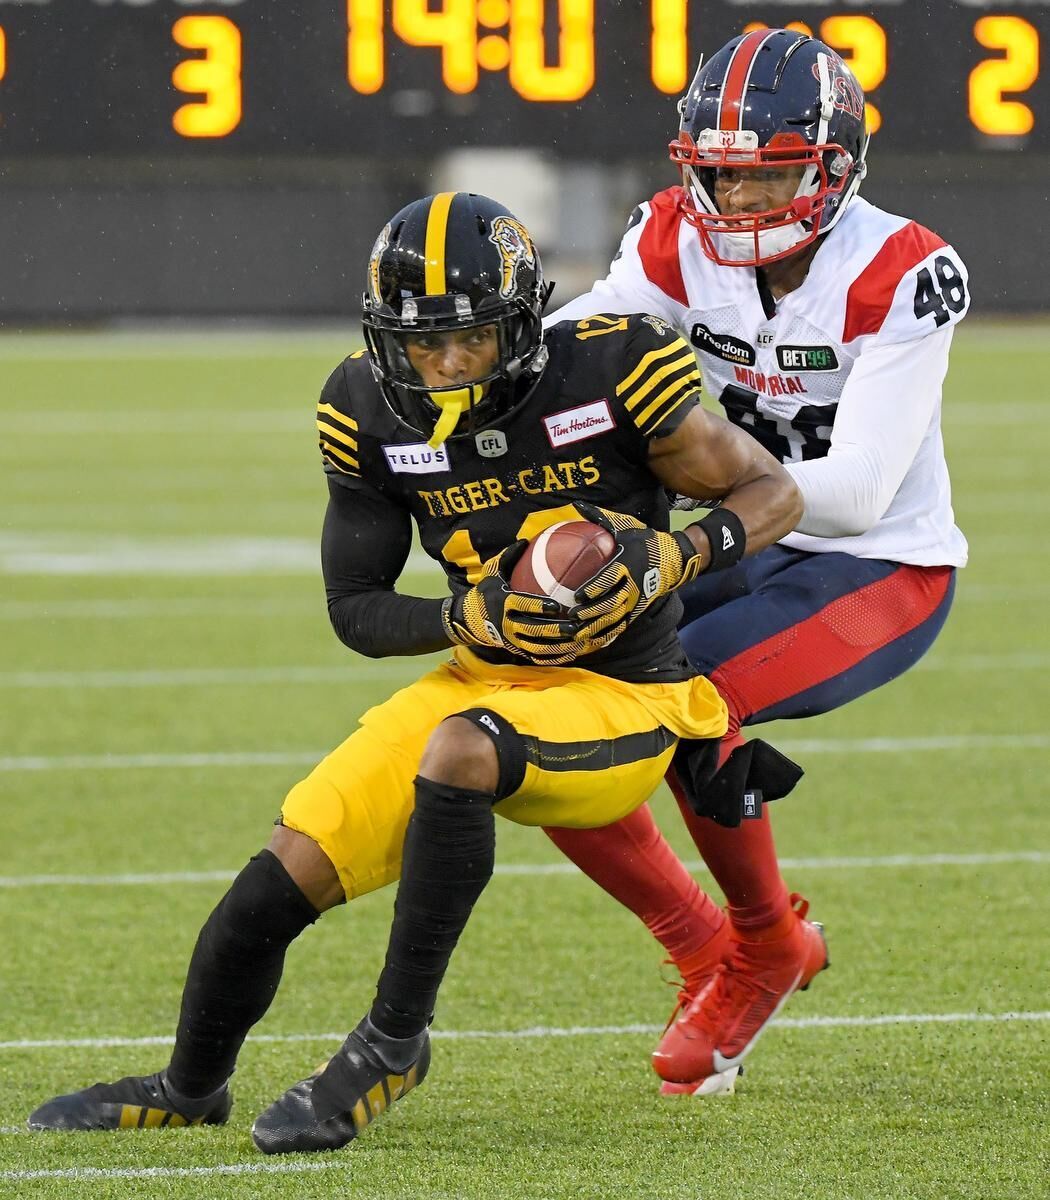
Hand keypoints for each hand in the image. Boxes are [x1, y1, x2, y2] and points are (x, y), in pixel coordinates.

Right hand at [442, 541, 583, 664]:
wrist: (469, 620)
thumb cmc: (486, 592)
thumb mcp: (492, 572)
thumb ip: (508, 557)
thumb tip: (525, 540)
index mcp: (503, 603)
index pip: (522, 605)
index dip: (538, 606)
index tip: (556, 605)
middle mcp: (507, 624)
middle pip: (533, 630)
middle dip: (555, 630)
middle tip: (575, 627)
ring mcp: (512, 640)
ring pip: (537, 647)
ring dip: (558, 646)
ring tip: (578, 641)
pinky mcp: (516, 651)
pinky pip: (537, 658)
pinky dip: (555, 657)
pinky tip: (572, 653)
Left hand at [570, 502, 703, 649]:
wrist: (675, 558)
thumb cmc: (644, 540)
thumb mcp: (625, 526)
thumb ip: (601, 518)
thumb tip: (577, 505)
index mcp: (627, 564)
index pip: (609, 578)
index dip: (594, 588)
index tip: (578, 595)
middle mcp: (632, 585)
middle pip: (611, 603)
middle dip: (591, 613)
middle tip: (572, 618)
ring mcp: (635, 600)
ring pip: (615, 618)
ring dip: (595, 628)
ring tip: (577, 633)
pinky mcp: (637, 610)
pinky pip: (620, 626)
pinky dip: (605, 635)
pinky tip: (590, 642)